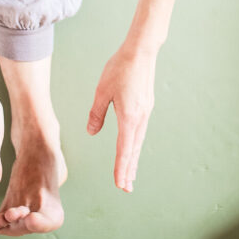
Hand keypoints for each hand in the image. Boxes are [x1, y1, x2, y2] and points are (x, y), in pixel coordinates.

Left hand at [86, 43, 156, 191]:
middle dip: (129, 169)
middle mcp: (140, 118)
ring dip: (133, 158)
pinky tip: (133, 145)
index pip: (124, 150)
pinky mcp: (146, 105)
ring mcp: (145, 111)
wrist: (141, 51)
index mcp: (129, 117)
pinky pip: (141, 131)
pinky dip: (136, 144)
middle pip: (134, 150)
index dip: (121, 168)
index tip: (120, 184)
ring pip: (138, 141)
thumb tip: (91, 132)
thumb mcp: (102, 91)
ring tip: (130, 173)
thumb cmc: (120, 68)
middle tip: (126, 188)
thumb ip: (96, 113)